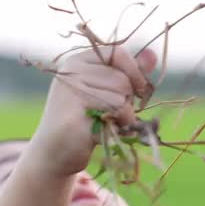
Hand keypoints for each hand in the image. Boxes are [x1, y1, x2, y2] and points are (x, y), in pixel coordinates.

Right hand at [25, 46, 157, 179]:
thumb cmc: (82, 119)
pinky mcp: (73, 120)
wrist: (52, 152)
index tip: (137, 89)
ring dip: (124, 119)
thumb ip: (127, 73)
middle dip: (127, 102)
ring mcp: (70, 96)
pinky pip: (112, 120)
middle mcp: (70, 74)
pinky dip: (115, 131)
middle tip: (114, 116)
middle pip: (122, 80)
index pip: (117, 53)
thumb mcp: (104, 91)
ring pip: (120, 100)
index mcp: (77, 62)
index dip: (134, 71)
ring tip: (108, 125)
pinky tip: (101, 135)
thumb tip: (152, 55)